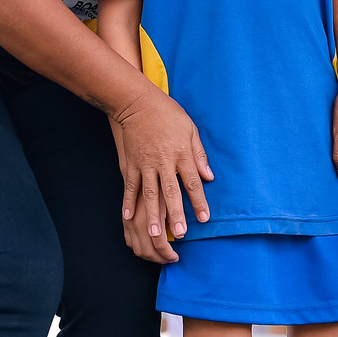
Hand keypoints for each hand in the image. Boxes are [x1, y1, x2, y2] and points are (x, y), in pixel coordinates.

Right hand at [111, 87, 210, 263]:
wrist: (137, 103)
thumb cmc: (168, 115)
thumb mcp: (190, 130)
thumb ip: (199, 155)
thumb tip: (209, 176)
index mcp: (181, 153)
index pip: (193, 182)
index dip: (199, 201)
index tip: (204, 218)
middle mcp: (163, 161)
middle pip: (171, 192)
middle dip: (176, 213)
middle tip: (180, 233)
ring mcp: (145, 163)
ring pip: (150, 194)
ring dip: (152, 214)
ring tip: (155, 233)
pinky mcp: (131, 164)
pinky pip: (130, 187)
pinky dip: (129, 203)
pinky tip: (129, 218)